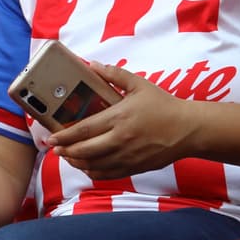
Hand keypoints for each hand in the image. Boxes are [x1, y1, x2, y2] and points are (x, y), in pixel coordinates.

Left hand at [47, 63, 195, 180]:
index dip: (65, 135)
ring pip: (95, 165)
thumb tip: (93, 65)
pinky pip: (108, 174)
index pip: (85, 129)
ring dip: (77, 163)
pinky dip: (94, 173)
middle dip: (66, 151)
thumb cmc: (163, 105)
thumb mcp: (140, 84)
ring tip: (68, 157)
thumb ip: (115, 75)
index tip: (51, 137)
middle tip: (54, 148)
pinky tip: (87, 167)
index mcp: (119, 117)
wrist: (187, 129)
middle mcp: (121, 139)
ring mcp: (128, 156)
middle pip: (85, 150)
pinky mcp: (135, 167)